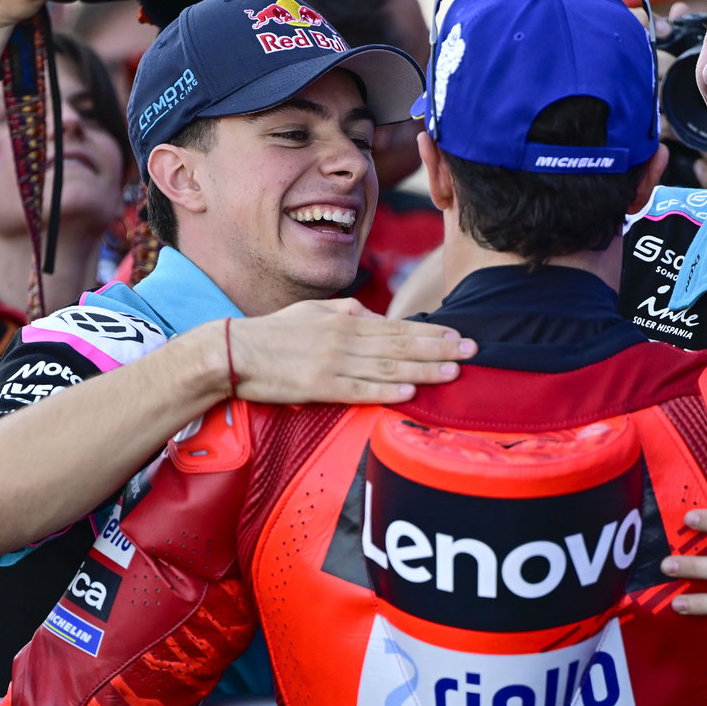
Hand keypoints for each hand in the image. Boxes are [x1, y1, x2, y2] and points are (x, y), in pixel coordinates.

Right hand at [227, 297, 475, 403]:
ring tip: (453, 372)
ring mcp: (333, 363)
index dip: (430, 333)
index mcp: (345, 320)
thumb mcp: (314, 313)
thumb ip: (347, 314)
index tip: (459, 335)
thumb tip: (374, 316)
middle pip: (400, 345)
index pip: (397, 328)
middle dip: (439, 349)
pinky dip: (384, 391)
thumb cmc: (274, 334)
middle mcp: (344, 339)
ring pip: (387, 367)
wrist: (233, 352)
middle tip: (473, 351)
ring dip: (423, 370)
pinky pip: (358, 390)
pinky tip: (408, 392)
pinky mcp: (319, 387)